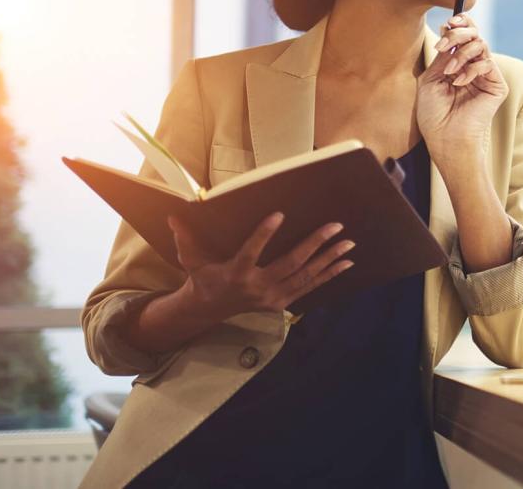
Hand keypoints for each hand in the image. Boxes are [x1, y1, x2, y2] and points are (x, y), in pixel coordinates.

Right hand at [167, 211, 355, 320]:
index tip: (279, 214)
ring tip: (348, 244)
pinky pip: (310, 288)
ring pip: (306, 277)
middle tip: (335, 226)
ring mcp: (273, 297)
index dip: (264, 235)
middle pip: (290, 265)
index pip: (251, 253)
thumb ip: (185, 238)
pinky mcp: (283, 302)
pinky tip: (347, 264)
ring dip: (329, 259)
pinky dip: (330, 275)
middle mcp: (257, 287)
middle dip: (314, 244)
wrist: (210, 309)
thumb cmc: (202, 276)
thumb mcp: (190, 258)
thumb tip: (173, 215)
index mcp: (236, 273)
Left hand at [416, 13, 508, 160]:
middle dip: (460, 33)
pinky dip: (471, 69)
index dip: (459, 24)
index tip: (448, 23)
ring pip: (481, 45)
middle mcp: (472, 67)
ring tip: (450, 71)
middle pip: (474, 34)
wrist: (446, 139)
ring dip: (462, 53)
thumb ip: (443, 55)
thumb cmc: (434, 115)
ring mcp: (486, 76)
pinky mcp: (496, 86)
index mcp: (457, 65)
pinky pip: (487, 63)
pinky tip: (459, 83)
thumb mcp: (431, 79)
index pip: (463, 36)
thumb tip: (451, 30)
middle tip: (446, 41)